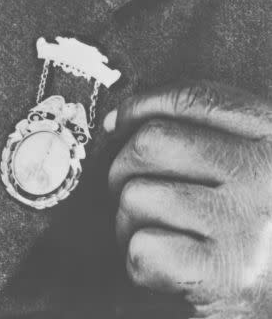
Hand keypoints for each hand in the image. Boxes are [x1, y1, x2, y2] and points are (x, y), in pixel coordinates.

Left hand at [104, 82, 271, 316]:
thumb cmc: (248, 227)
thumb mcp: (244, 162)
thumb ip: (197, 127)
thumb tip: (116, 119)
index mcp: (271, 136)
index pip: (190, 98)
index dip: (140, 106)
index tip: (118, 123)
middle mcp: (264, 174)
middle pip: (151, 142)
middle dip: (126, 170)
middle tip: (140, 197)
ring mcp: (246, 224)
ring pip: (137, 195)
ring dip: (130, 222)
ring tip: (161, 237)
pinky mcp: (225, 274)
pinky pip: (143, 248)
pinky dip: (140, 262)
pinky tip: (169, 270)